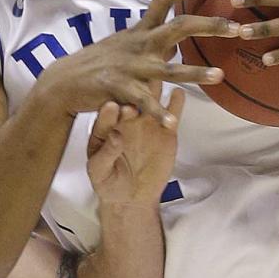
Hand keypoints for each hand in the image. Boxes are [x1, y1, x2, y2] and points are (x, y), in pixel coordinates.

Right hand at [37, 0, 239, 128]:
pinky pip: (143, 102)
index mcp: (140, 32)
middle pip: (177, 28)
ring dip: (195, 72)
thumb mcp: (125, 43)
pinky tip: (172, 123)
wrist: (63, 82)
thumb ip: (150, 37)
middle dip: (209, 25)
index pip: (163, 0)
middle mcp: (138, 45)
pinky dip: (158, 113)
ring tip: (219, 76)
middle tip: (236, 28)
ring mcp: (130, 67)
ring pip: (168, 69)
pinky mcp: (119, 89)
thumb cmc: (98, 63)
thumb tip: (179, 31)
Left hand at [87, 89, 183, 204]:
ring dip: (154, 91)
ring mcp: (145, 122)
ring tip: (158, 82)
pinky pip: (171, 113)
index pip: (105, 117)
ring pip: (151, 101)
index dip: (109, 112)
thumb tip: (115, 136)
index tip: (112, 107)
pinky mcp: (165, 130)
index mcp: (104, 127)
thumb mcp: (99, 172)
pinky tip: (179, 93)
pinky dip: (176, 103)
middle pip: (128, 103)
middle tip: (137, 99)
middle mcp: (125, 119)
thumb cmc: (108, 181)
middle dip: (132, 99)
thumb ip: (105, 154)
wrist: (131, 195)